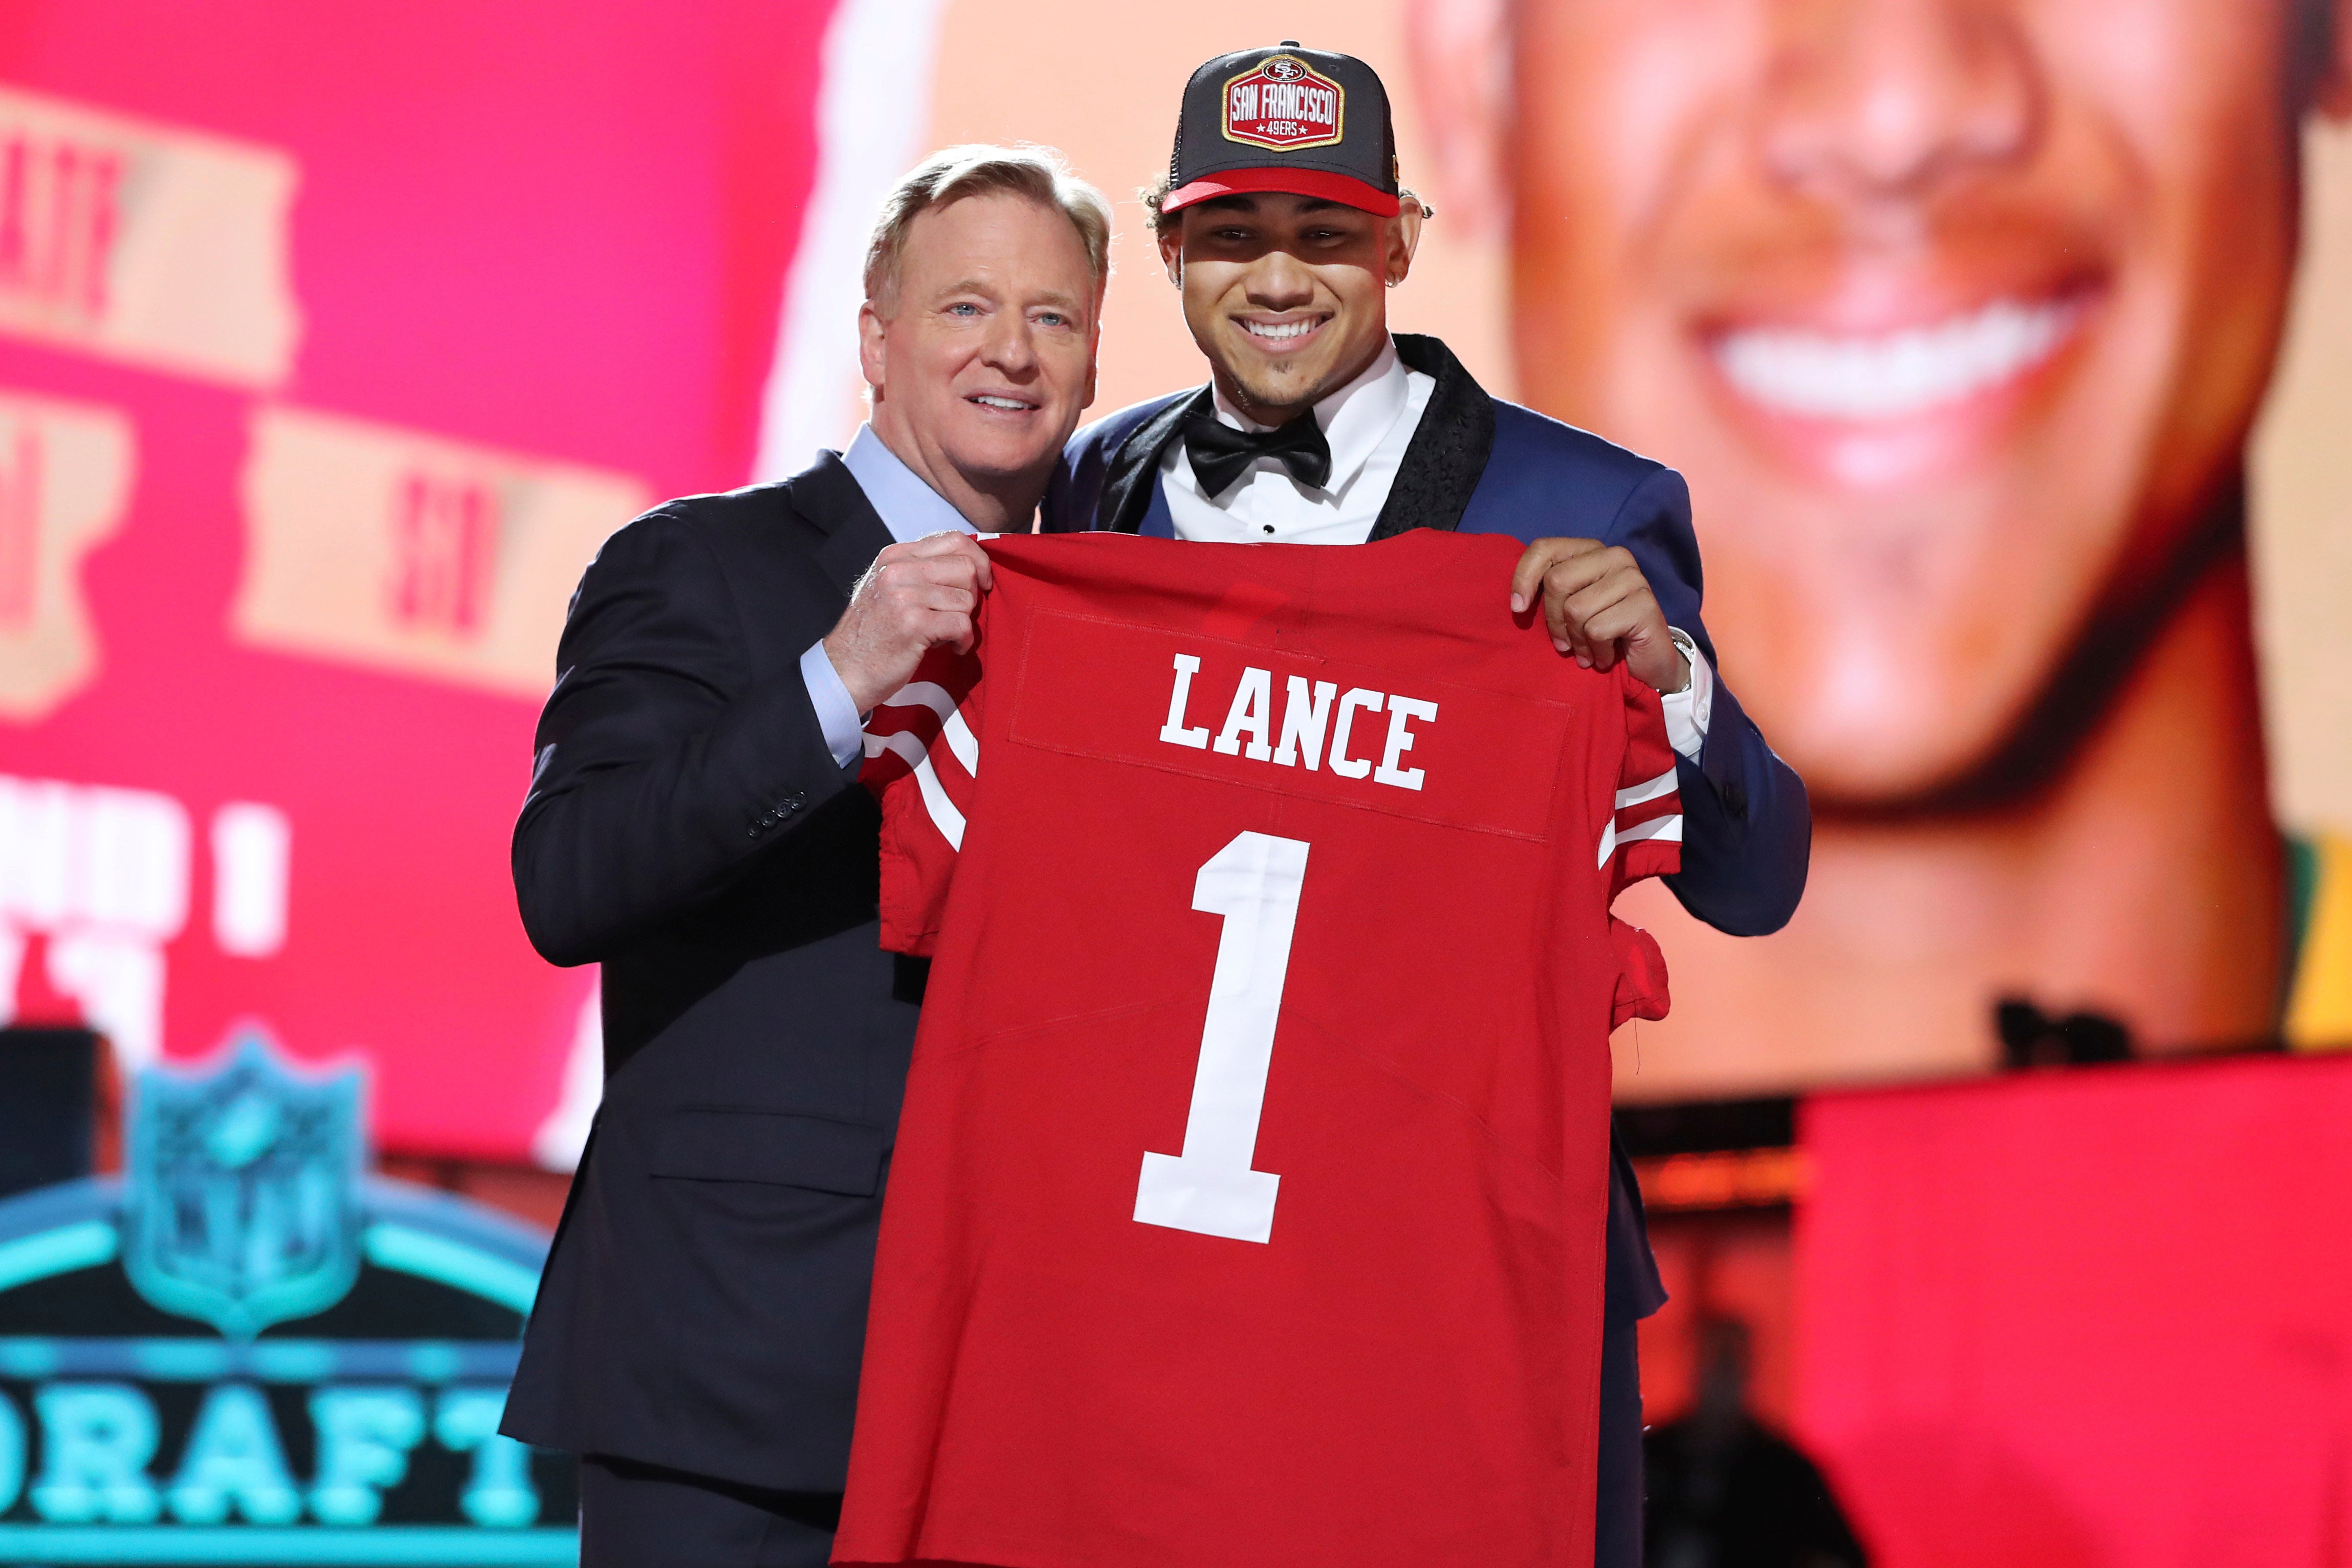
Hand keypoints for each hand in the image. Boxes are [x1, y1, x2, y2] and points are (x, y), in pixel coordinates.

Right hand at [822, 531, 992, 712]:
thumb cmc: (873, 634)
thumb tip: (970, 565)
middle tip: (956, 615)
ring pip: (966, 599)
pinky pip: (962, 624)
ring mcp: (904, 596)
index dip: (978, 561)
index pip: (953, 540)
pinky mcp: (913, 624)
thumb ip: (922, 572)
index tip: (981, 583)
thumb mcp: (890, 589)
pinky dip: (964, 640)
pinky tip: (952, 647)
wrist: (844, 670)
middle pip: (966, 568)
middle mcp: (898, 570)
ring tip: (944, 635)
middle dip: (971, 596)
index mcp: (895, 556)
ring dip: (964, 622)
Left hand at [1508, 538, 1689, 695]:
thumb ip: (1551, 594)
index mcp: (1591, 551)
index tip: (1518, 609)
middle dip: (1553, 622)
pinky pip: (1597, 629)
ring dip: (1577, 642)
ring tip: (1588, 653)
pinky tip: (1605, 657)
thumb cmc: (1603, 635)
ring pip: (1576, 609)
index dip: (1524, 578)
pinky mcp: (1644, 603)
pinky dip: (1596, 651)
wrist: (1648, 663)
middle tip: (1564, 645)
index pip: (1544, 548)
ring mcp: (1632, 577)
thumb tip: (1517, 602)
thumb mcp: (1570, 609)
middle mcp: (1614, 556)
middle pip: (1557, 581)